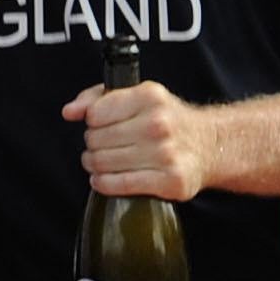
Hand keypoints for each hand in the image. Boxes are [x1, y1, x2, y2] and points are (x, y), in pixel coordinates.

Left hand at [64, 77, 209, 200]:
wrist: (210, 144)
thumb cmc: (168, 120)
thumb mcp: (138, 96)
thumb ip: (97, 98)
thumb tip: (70, 111)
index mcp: (149, 97)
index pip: (95, 114)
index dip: (92, 122)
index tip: (100, 125)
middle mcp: (158, 124)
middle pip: (96, 140)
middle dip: (93, 145)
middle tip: (102, 146)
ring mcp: (166, 154)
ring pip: (103, 163)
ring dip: (95, 165)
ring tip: (101, 162)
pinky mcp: (170, 181)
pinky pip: (120, 184)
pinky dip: (104, 184)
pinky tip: (104, 179)